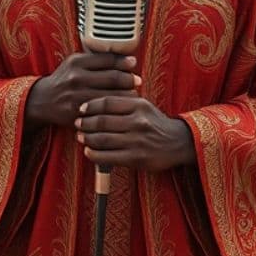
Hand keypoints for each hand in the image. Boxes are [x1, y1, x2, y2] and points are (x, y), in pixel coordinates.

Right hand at [26, 52, 138, 128]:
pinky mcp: (78, 114)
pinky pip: (103, 112)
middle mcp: (76, 78)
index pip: (107, 59)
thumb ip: (96, 60)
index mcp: (77, 62)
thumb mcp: (75, 63)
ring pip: (111, 96)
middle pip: (113, 78)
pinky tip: (121, 107)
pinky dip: (115, 110)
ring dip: (126, 95)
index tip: (133, 63)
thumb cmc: (65, 79)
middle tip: (137, 80)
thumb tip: (127, 59)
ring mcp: (77, 97)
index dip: (123, 61)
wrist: (43, 101)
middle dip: (129, 79)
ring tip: (133, 93)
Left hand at [76, 95, 194, 171]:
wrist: (178, 142)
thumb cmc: (155, 122)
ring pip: (103, 139)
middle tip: (77, 124)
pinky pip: (108, 157)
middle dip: (85, 123)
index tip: (81, 109)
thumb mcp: (144, 106)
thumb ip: (124, 100)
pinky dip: (94, 154)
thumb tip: (95, 97)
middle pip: (102, 121)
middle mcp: (138, 122)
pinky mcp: (136, 158)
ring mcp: (137, 141)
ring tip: (80, 137)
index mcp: (139, 105)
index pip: (107, 102)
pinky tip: (88, 152)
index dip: (91, 105)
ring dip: (87, 138)